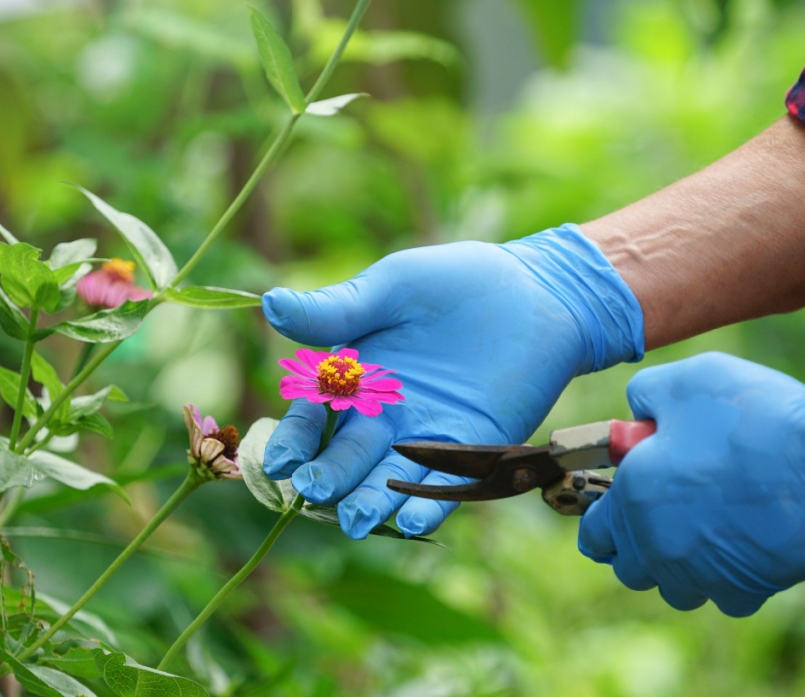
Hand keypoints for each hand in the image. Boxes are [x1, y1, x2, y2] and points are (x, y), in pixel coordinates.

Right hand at [261, 225, 644, 537]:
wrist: (534, 292)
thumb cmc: (454, 282)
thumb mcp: (391, 288)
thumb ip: (337, 308)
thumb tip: (270, 304)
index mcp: (352, 378)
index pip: (312, 417)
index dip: (293, 439)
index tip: (280, 460)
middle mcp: (383, 416)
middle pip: (346, 455)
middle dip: (329, 475)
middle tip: (314, 488)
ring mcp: (426, 436)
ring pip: (389, 479)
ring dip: (370, 502)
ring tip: (355, 521)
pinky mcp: (472, 449)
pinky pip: (445, 485)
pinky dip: (427, 505)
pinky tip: (410, 522)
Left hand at [579, 352, 804, 615]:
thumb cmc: (755, 419)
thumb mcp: (686, 381)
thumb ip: (646, 395)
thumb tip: (637, 412)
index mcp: (634, 499)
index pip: (594, 533)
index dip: (601, 517)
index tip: (616, 503)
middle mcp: (659, 546)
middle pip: (630, 568)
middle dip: (637, 544)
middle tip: (661, 512)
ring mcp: (703, 574)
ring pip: (675, 587)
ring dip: (680, 566)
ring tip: (702, 529)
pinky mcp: (749, 588)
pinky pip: (726, 596)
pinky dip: (728, 578)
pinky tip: (742, 543)